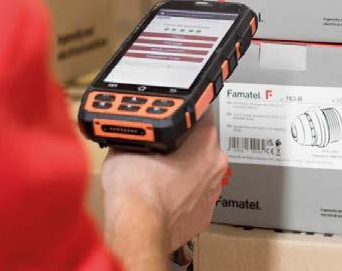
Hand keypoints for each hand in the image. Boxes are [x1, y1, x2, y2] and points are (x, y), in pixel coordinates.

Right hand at [101, 111, 227, 267]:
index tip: (173, 112)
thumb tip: (131, 132)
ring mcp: (211, 193)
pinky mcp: (203, 216)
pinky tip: (163, 193)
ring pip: (200, 172)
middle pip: (202, 144)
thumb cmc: (136, 188)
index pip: (202, 114)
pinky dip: (182, 194)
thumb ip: (137, 134)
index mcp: (205, 144)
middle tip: (160, 143)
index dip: (185, 112)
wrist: (136, 228)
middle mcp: (215, 167)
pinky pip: (195, 196)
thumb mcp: (127, 145)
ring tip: (159, 171)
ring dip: (185, 169)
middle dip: (184, 143)